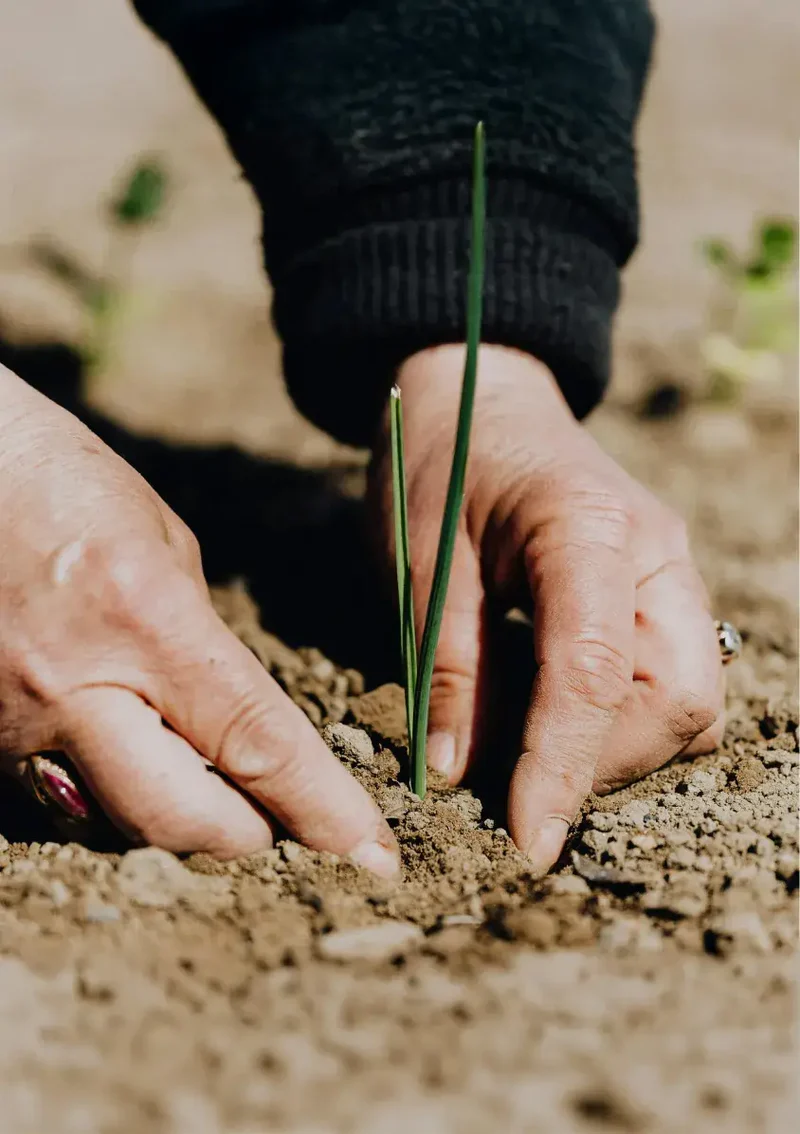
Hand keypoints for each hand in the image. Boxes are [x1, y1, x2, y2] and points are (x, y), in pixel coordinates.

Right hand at [0, 365, 397, 874]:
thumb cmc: (60, 482)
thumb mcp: (162, 542)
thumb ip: (200, 642)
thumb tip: (232, 720)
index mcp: (145, 618)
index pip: (255, 741)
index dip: (321, 808)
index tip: (371, 852)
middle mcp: (74, 686)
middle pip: (179, 820)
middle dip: (246, 838)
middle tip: (281, 828)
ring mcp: (12, 725)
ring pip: (114, 825)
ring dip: (175, 820)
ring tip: (208, 789)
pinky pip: (58, 801)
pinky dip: (108, 797)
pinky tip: (127, 757)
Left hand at [373, 345, 722, 874]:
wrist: (476, 396)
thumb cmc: (439, 463)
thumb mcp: (421, 561)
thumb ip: (449, 667)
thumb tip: (459, 777)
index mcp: (590, 528)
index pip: (597, 674)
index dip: (565, 769)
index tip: (528, 843)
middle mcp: (657, 554)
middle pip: (678, 702)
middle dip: (603, 764)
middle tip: (514, 785)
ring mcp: (669, 574)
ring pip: (686, 705)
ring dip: (613, 751)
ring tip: (525, 752)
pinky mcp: (659, 596)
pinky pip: (666, 685)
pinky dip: (615, 724)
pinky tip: (548, 718)